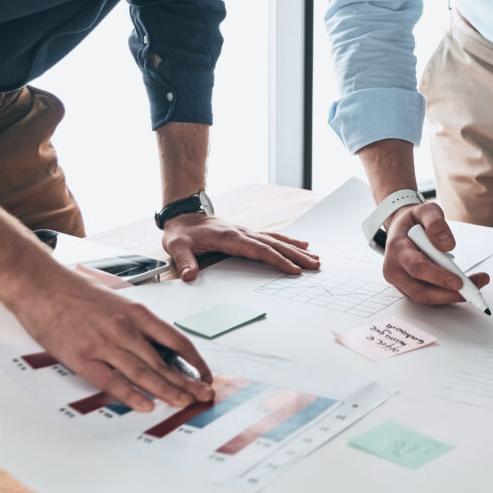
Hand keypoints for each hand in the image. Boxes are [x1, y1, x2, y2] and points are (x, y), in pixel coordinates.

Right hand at [5, 264, 214, 412]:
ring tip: (185, 402)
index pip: (175, 340)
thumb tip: (156, 345)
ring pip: (143, 372)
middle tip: (204, 395)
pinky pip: (112, 381)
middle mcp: (125, 328)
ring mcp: (104, 344)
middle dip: (187, 381)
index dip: (194, 359)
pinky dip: (131, 395)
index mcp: (137, 313)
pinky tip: (147, 405)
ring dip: (167, 390)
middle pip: (163, 361)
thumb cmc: (76, 291)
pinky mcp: (81, 358)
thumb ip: (135, 322)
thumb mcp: (117, 301)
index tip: (204, 373)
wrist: (41, 285)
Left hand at [162, 214, 319, 281]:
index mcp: (231, 238)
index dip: (278, 260)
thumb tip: (189, 277)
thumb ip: (185, 261)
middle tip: (315, 265)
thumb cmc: (181, 233)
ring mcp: (247, 232)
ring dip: (297, 249)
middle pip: (275, 245)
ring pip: (277, 240)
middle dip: (296, 256)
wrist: (183, 215)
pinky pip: (273, 237)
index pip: (260, 250)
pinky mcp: (248, 233)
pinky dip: (289, 241)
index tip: (294, 270)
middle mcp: (244, 233)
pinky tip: (302, 244)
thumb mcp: (177, 247)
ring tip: (315, 257)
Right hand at [382, 202, 489, 304]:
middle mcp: (394, 269)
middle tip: (474, 288)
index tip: (459, 282)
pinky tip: (463, 285)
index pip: (417, 268)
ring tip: (474, 284)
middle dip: (449, 294)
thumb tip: (447, 244)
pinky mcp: (408, 288)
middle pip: (421, 292)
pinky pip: (428, 296)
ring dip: (451, 296)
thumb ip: (436, 223)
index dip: (438, 277)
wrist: (400, 227)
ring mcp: (400, 281)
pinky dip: (447, 294)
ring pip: (425, 298)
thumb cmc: (414, 220)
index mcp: (397, 248)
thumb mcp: (426, 210)